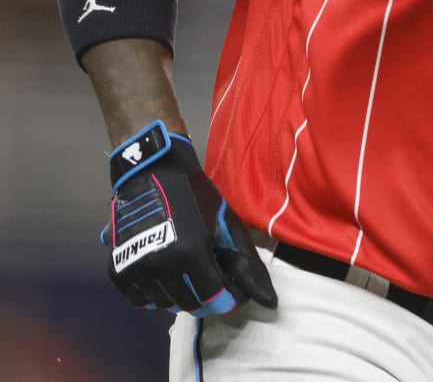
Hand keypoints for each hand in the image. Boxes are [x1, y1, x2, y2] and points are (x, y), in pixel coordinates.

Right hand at [102, 120, 276, 315]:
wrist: (153, 173)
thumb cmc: (197, 197)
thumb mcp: (228, 225)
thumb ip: (247, 264)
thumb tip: (269, 300)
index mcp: (192, 253)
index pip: (213, 298)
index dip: (226, 299)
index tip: (230, 294)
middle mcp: (161, 265)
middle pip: (189, 304)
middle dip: (206, 298)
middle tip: (210, 280)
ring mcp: (135, 269)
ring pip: (164, 305)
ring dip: (180, 296)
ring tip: (188, 274)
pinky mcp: (117, 270)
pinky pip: (139, 300)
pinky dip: (154, 295)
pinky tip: (166, 277)